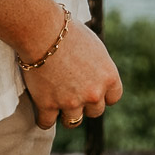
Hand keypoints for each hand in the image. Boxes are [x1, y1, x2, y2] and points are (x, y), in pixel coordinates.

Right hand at [21, 15, 123, 130]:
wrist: (43, 31)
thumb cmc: (68, 31)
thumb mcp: (94, 46)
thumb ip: (99, 66)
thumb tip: (97, 75)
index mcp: (109, 76)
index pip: (113, 98)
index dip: (103, 94)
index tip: (93, 89)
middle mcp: (93, 93)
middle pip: (95, 112)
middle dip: (85, 103)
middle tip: (73, 90)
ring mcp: (71, 102)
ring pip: (73, 122)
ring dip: (66, 113)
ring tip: (58, 100)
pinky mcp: (48, 106)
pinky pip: (46, 123)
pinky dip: (43, 118)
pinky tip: (41, 108)